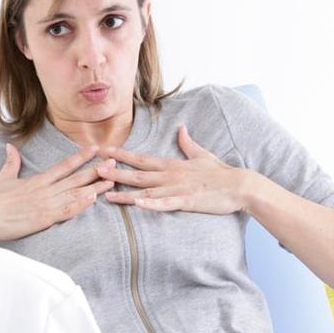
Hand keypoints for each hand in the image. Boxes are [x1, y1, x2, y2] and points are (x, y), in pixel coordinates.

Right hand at [0, 144, 114, 242]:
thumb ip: (11, 163)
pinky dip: (80, 203)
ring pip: (75, 192)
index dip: (80, 157)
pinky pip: (66, 210)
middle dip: (96, 169)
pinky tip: (94, 198)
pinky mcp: (44, 217)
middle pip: (75, 177)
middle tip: (114, 162)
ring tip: (112, 180)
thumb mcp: (3, 178)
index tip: (95, 149)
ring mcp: (46, 203)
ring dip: (95, 186)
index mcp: (37, 181)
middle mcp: (45, 189)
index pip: (64, 166)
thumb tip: (10, 147)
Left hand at [97, 125, 253, 213]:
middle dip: (115, 171)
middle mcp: (170, 175)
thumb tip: (181, 128)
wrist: (239, 185)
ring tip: (105, 192)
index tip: (104, 151)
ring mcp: (177, 189)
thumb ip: (187, 143)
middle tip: (94, 168)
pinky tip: (137, 204)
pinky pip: (165, 204)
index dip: (122, 155)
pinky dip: (151, 204)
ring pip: (146, 191)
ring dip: (125, 192)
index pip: (141, 159)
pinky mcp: (186, 201)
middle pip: (137, 174)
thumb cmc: (220, 173)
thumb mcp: (201, 154)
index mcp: (172, 165)